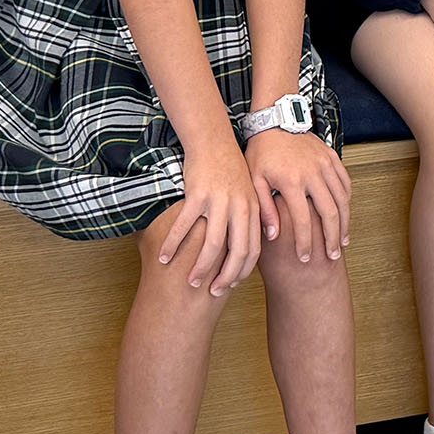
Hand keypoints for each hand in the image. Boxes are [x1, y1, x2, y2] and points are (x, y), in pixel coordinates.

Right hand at [157, 134, 262, 294]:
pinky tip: (165, 257)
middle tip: (212, 292)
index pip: (252, 250)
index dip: (242, 272)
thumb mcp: (252, 190)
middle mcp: (240, 207)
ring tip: (190, 282)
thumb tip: (269, 238)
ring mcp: (219, 202)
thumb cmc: (230, 168)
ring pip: (212, 245)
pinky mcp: (198, 195)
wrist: (214, 140)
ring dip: (200, 267)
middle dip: (225, 277)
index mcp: (253, 209)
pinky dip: (173, 244)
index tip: (230, 285)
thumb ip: (259, 214)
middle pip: (236, 253)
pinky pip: (185, 227)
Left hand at [246, 127, 350, 263]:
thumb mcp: (255, 180)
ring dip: (344, 222)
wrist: (275, 120)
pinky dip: (347, 200)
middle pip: (330, 213)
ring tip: (342, 241)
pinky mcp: (332, 157)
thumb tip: (274, 236)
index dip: (306, 243)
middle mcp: (312, 173)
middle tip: (333, 256)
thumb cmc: (262, 151)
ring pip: (342, 199)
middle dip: (332, 238)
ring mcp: (325, 164)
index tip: (306, 258)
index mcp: (291, 181)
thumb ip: (265, 209)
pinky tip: (344, 213)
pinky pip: (345, 182)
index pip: (302, 220)